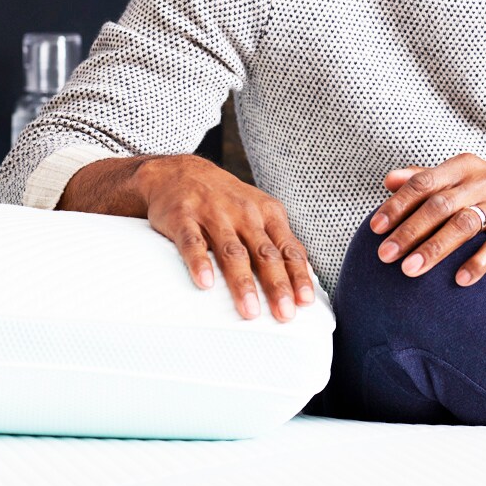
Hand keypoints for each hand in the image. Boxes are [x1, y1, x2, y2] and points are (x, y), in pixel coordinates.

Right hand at [131, 153, 316, 321]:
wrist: (181, 171)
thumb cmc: (227, 200)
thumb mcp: (258, 212)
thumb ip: (276, 242)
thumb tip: (302, 278)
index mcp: (267, 213)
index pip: (288, 248)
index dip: (298, 275)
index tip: (305, 302)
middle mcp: (244, 212)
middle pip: (264, 253)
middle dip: (276, 285)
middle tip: (285, 314)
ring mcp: (213, 214)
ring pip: (232, 251)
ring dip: (242, 282)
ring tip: (250, 311)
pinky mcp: (183, 217)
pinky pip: (192, 242)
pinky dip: (200, 262)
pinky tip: (205, 283)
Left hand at [369, 153, 485, 285]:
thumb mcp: (465, 179)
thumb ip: (428, 178)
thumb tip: (388, 179)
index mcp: (465, 166)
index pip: (424, 183)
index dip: (397, 205)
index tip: (374, 228)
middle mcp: (485, 181)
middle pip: (440, 205)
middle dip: (409, 231)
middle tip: (385, 256)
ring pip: (464, 224)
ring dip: (435, 248)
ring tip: (410, 270)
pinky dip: (478, 263)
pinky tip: (460, 281)